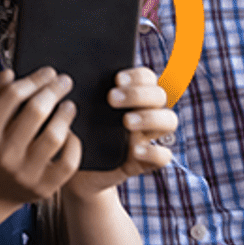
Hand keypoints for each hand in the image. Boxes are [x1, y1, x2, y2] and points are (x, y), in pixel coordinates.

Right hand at [0, 67, 81, 206]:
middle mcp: (4, 155)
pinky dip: (74, 144)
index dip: (35, 79)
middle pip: (36, 111)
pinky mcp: (44, 188)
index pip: (13, 95)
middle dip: (54, 90)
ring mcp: (25, 174)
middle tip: (65, 81)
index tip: (49, 72)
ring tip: (69, 105)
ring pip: (55, 136)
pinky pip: (68, 162)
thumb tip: (8, 73)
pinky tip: (71, 133)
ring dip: (66, 114)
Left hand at [67, 66, 176, 197]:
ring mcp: (147, 137)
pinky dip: (153, 151)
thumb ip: (84, 94)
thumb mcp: (79, 111)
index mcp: (132, 96)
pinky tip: (135, 150)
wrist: (74, 169)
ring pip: (169, 121)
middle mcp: (146, 113)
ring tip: (126, 122)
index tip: (116, 79)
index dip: (137, 75)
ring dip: (150, 117)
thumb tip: (73, 77)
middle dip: (138, 94)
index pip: (148, 77)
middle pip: (160, 95)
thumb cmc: (77, 131)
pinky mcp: (144, 161)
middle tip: (112, 98)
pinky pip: (163, 156)